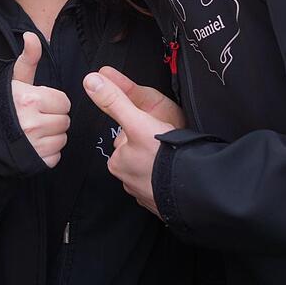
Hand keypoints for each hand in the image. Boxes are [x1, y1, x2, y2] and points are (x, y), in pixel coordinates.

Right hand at [11, 32, 70, 167]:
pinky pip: (57, 155)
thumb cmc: (0, 109)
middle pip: (65, 120)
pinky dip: (48, 152)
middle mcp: (33, 122)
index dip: (52, 102)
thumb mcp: (13, 81)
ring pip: (63, 137)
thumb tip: (31, 35)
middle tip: (36, 118)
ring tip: (34, 133)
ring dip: (52, 135)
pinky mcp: (38, 161)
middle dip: (53, 118)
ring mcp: (36, 144)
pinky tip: (34, 146)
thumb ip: (28, 59)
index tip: (38, 105)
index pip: (63, 101)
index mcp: (30, 99)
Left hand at [83, 69, 177, 215]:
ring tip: (175, 157)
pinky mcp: (164, 204)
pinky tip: (180, 172)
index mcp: (117, 163)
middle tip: (167, 144)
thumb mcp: (136, 120)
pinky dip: (170, 179)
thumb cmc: (164, 155)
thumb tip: (90, 80)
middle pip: (137, 155)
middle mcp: (128, 182)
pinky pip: (164, 186)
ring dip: (162, 164)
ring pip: (151, 170)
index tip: (154, 131)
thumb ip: (113, 100)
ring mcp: (147, 195)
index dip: (141, 130)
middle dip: (151, 148)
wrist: (196, 187)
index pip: (125, 140)